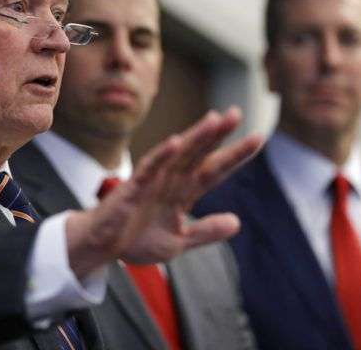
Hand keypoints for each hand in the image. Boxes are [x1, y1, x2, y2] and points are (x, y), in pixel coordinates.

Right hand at [66, 106, 261, 277]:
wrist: (102, 247)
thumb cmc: (136, 238)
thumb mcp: (179, 241)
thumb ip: (206, 231)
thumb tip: (237, 223)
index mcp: (184, 192)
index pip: (214, 170)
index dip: (235, 155)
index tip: (258, 138)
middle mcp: (171, 181)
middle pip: (199, 154)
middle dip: (218, 135)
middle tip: (236, 113)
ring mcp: (153, 181)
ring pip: (178, 155)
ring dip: (195, 138)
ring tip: (214, 120)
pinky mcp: (134, 188)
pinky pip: (149, 169)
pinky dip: (161, 155)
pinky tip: (174, 142)